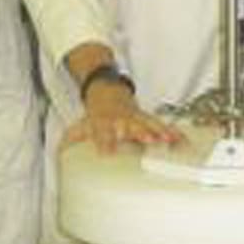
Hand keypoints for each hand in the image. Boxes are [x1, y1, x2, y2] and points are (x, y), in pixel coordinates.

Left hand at [64, 80, 181, 152]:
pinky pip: (163, 126)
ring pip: (150, 124)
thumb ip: (71, 139)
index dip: (105, 141)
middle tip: (147, 140)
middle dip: (140, 133)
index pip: (104, 132)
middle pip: (132, 126)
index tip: (108, 152)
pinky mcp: (148, 119)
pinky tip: (182, 140)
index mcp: (105, 122)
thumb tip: (60, 151)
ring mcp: (137, 118)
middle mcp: (123, 120)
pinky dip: (174, 133)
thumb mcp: (81, 125)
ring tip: (170, 140)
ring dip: (161, 132)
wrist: (107, 91)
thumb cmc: (97, 113)